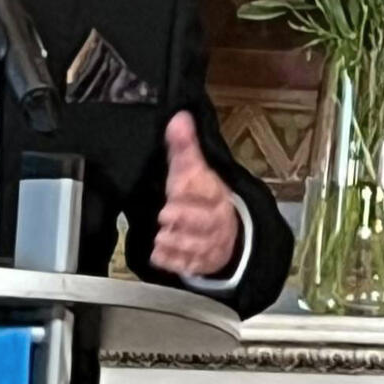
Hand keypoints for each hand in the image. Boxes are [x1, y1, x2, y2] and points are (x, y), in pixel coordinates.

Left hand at [151, 111, 239, 276]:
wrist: (223, 232)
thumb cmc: (200, 195)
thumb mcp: (191, 169)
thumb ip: (183, 146)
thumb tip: (179, 117)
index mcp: (216, 194)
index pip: (209, 191)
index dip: (194, 191)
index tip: (178, 189)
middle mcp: (217, 221)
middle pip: (205, 222)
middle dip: (185, 219)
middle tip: (166, 216)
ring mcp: (210, 244)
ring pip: (196, 246)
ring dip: (177, 242)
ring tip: (161, 237)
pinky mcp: (201, 262)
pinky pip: (188, 265)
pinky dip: (173, 261)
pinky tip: (159, 255)